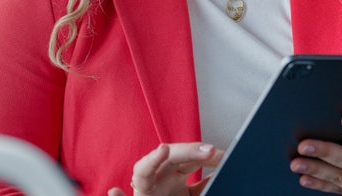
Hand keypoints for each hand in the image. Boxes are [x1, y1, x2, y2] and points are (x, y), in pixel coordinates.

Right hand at [107, 142, 223, 195]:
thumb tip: (226, 169)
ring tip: (163, 151)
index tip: (222, 154)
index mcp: (174, 172)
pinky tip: (115, 192)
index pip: (190, 156)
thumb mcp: (193, 193)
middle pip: (171, 157)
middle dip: (189, 150)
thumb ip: (204, 184)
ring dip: (151, 161)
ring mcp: (146, 189)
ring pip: (143, 172)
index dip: (206, 153)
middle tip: (209, 151)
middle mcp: (159, 176)